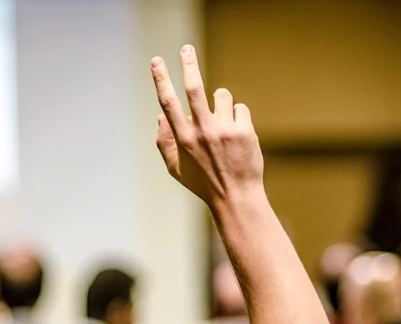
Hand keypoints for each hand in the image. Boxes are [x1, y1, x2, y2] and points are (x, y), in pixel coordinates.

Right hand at [151, 45, 263, 211]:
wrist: (236, 197)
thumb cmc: (203, 183)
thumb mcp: (175, 169)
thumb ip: (164, 142)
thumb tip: (160, 114)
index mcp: (183, 139)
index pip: (168, 102)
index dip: (161, 79)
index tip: (156, 60)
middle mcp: (203, 132)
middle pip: (194, 88)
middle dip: (188, 64)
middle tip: (186, 48)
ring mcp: (225, 131)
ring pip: (222, 95)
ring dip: (221, 102)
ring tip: (223, 124)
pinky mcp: (244, 131)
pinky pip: (239, 108)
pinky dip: (238, 117)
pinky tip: (238, 136)